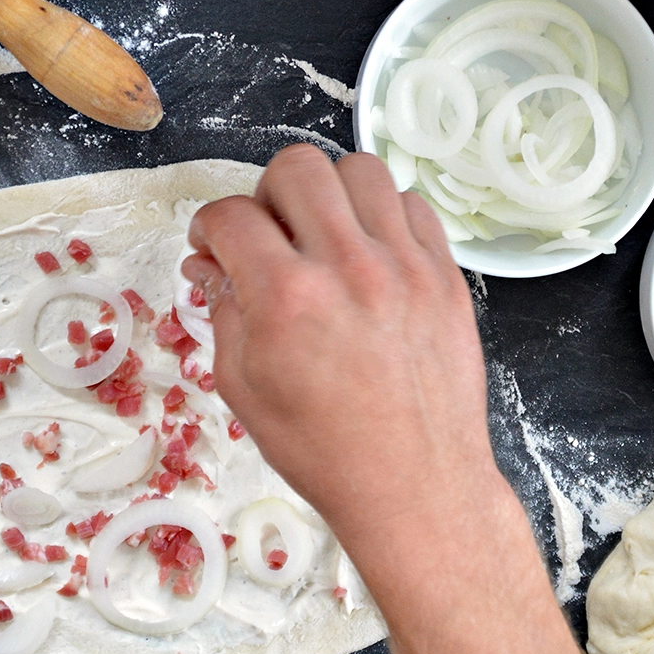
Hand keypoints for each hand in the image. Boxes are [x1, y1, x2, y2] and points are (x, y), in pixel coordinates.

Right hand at [185, 145, 641, 653]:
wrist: (414, 486)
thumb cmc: (324, 450)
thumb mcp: (245, 389)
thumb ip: (224, 312)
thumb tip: (209, 265)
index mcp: (286, 298)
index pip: (231, 217)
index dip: (209, 228)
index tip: (213, 246)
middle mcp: (348, 267)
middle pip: (296, 168)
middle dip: (266, 194)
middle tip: (268, 235)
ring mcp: (404, 266)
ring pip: (360, 170)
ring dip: (329, 192)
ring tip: (323, 234)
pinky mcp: (445, 275)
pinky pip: (412, 204)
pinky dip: (383, 215)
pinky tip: (371, 252)